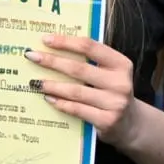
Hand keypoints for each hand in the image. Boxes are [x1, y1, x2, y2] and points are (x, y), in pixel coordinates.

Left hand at [27, 33, 141, 153]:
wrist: (131, 124)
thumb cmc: (112, 93)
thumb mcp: (109, 74)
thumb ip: (90, 62)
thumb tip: (53, 48)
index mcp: (121, 64)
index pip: (90, 47)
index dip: (66, 42)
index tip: (45, 39)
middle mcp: (120, 83)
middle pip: (79, 68)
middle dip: (52, 61)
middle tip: (32, 57)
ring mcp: (114, 103)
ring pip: (76, 91)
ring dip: (52, 85)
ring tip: (35, 82)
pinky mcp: (107, 121)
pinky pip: (77, 109)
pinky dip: (61, 103)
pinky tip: (48, 98)